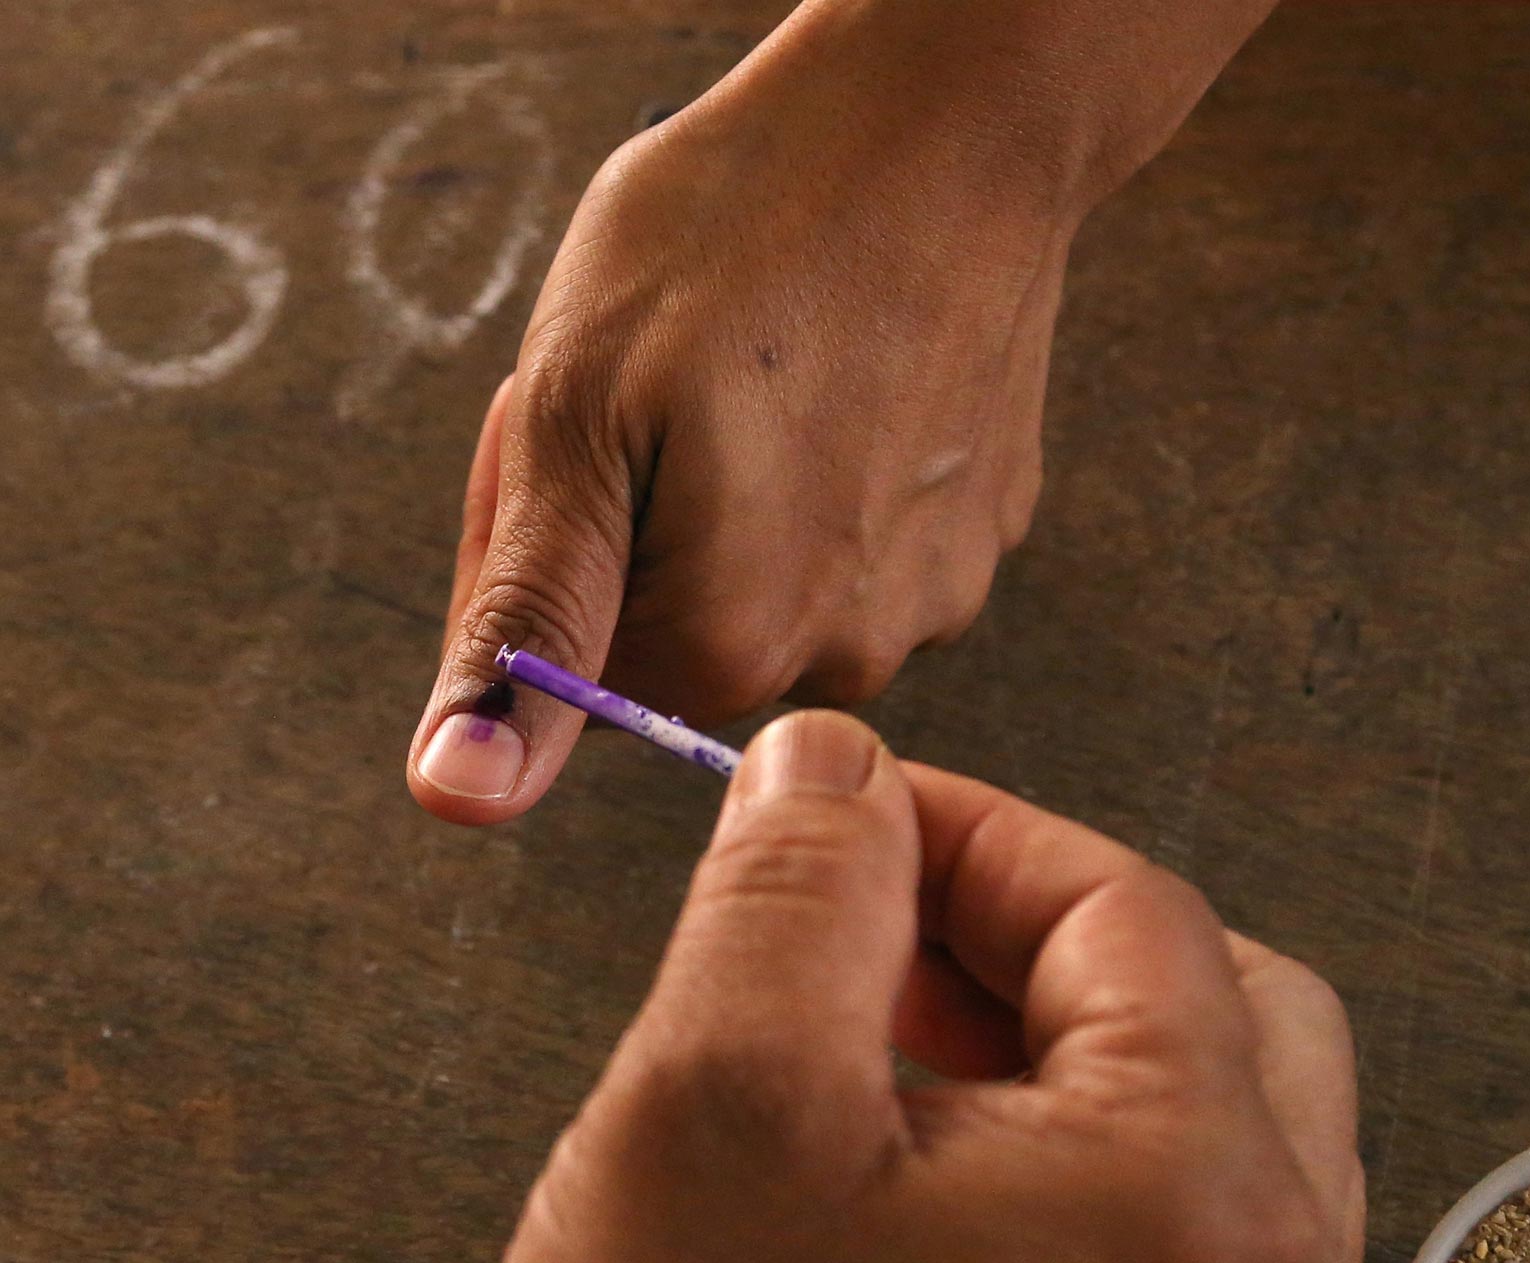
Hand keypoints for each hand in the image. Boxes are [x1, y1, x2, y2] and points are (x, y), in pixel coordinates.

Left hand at [407, 7, 1073, 823]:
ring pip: (784, 589)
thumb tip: (462, 797)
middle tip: (675, 384)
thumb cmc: (744, 227)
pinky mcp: (989, 531)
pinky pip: (871, 541)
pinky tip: (844, 372)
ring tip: (768, 367)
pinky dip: (840, 474)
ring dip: (751, 503)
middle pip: (693, 639)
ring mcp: (939, 594)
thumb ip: (523, 625)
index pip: (586, 676)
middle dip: (656, 531)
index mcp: (735, 644)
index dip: (566, 547)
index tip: (599, 431)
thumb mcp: (572, 412)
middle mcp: (854, 655)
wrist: (949, 119)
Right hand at [470, 711, 1364, 1262]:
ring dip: (1052, 1055)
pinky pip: (1171, 1257)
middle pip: (1216, 1008)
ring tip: (878, 1062)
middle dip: (1038, 941)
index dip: (972, 831)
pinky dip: (1067, 1179)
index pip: (1130, 908)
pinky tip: (919, 1193)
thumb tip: (838, 770)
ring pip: (1202, 1130)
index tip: (850, 819)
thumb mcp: (710, 1105)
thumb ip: (798, 886)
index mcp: (1201, 1206)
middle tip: (879, 941)